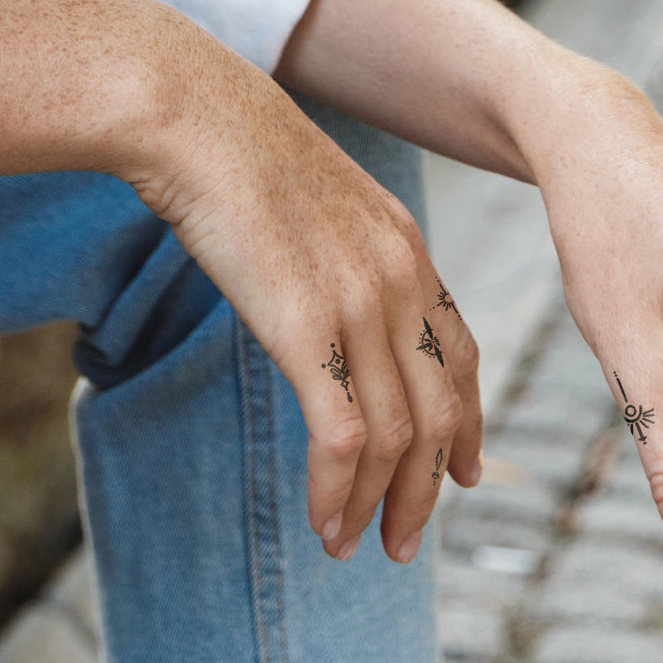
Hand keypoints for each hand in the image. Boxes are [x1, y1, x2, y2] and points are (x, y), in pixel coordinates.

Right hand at [125, 12, 481, 561]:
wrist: (193, 113)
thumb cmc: (240, 157)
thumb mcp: (320, 209)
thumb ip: (347, 262)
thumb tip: (333, 308)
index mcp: (411, 254)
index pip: (463, 359)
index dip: (469, 424)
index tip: (467, 473)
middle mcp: (403, 283)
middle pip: (440, 413)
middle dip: (427, 490)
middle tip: (405, 544)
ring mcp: (361, 304)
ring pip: (398, 437)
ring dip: (378, 505)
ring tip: (356, 549)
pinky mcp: (308, 327)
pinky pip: (343, 435)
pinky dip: (337, 490)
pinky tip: (324, 522)